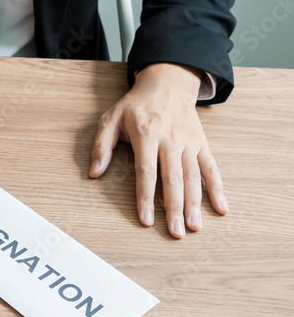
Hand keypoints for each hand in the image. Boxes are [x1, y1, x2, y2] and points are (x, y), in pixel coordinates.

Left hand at [90, 63, 228, 237]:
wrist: (167, 83)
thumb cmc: (135, 105)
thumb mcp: (111, 118)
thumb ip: (101, 146)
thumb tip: (94, 173)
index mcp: (146, 135)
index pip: (146, 172)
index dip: (146, 197)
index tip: (146, 220)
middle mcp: (170, 140)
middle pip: (173, 180)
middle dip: (174, 209)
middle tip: (175, 233)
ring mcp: (188, 143)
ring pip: (193, 178)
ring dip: (194, 204)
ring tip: (194, 228)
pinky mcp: (201, 144)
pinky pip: (211, 168)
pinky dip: (217, 189)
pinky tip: (221, 208)